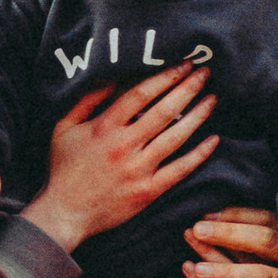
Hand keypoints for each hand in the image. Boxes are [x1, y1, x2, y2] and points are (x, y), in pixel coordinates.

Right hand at [27, 61, 217, 250]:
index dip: (165, 76)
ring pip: (175, 137)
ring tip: (212, 99)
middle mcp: (124, 146)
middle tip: (205, 73)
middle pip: (164, 111)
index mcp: (104, 127)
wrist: (64, 214)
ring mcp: (138, 170)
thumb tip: (109, 76)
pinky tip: (213, 140)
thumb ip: (86, 100)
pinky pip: (179, 170)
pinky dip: (198, 155)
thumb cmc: (63, 169)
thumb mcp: (63, 127)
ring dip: (197, 116)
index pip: (141, 94)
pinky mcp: (148, 191)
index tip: (183, 64)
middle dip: (187, 88)